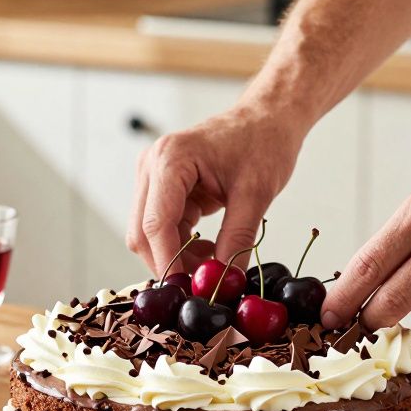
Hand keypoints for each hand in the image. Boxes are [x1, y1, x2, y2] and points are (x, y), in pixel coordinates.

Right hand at [127, 105, 303, 274]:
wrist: (267, 118)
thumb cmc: (264, 142)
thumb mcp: (256, 195)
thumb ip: (237, 241)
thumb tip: (225, 282)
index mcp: (171, 159)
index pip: (155, 224)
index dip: (169, 263)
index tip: (188, 292)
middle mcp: (152, 166)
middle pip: (143, 233)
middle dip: (171, 263)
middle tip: (206, 283)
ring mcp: (154, 177)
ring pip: (150, 235)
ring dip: (179, 257)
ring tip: (217, 261)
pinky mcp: (163, 188)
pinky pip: (164, 229)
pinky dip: (184, 246)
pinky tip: (212, 248)